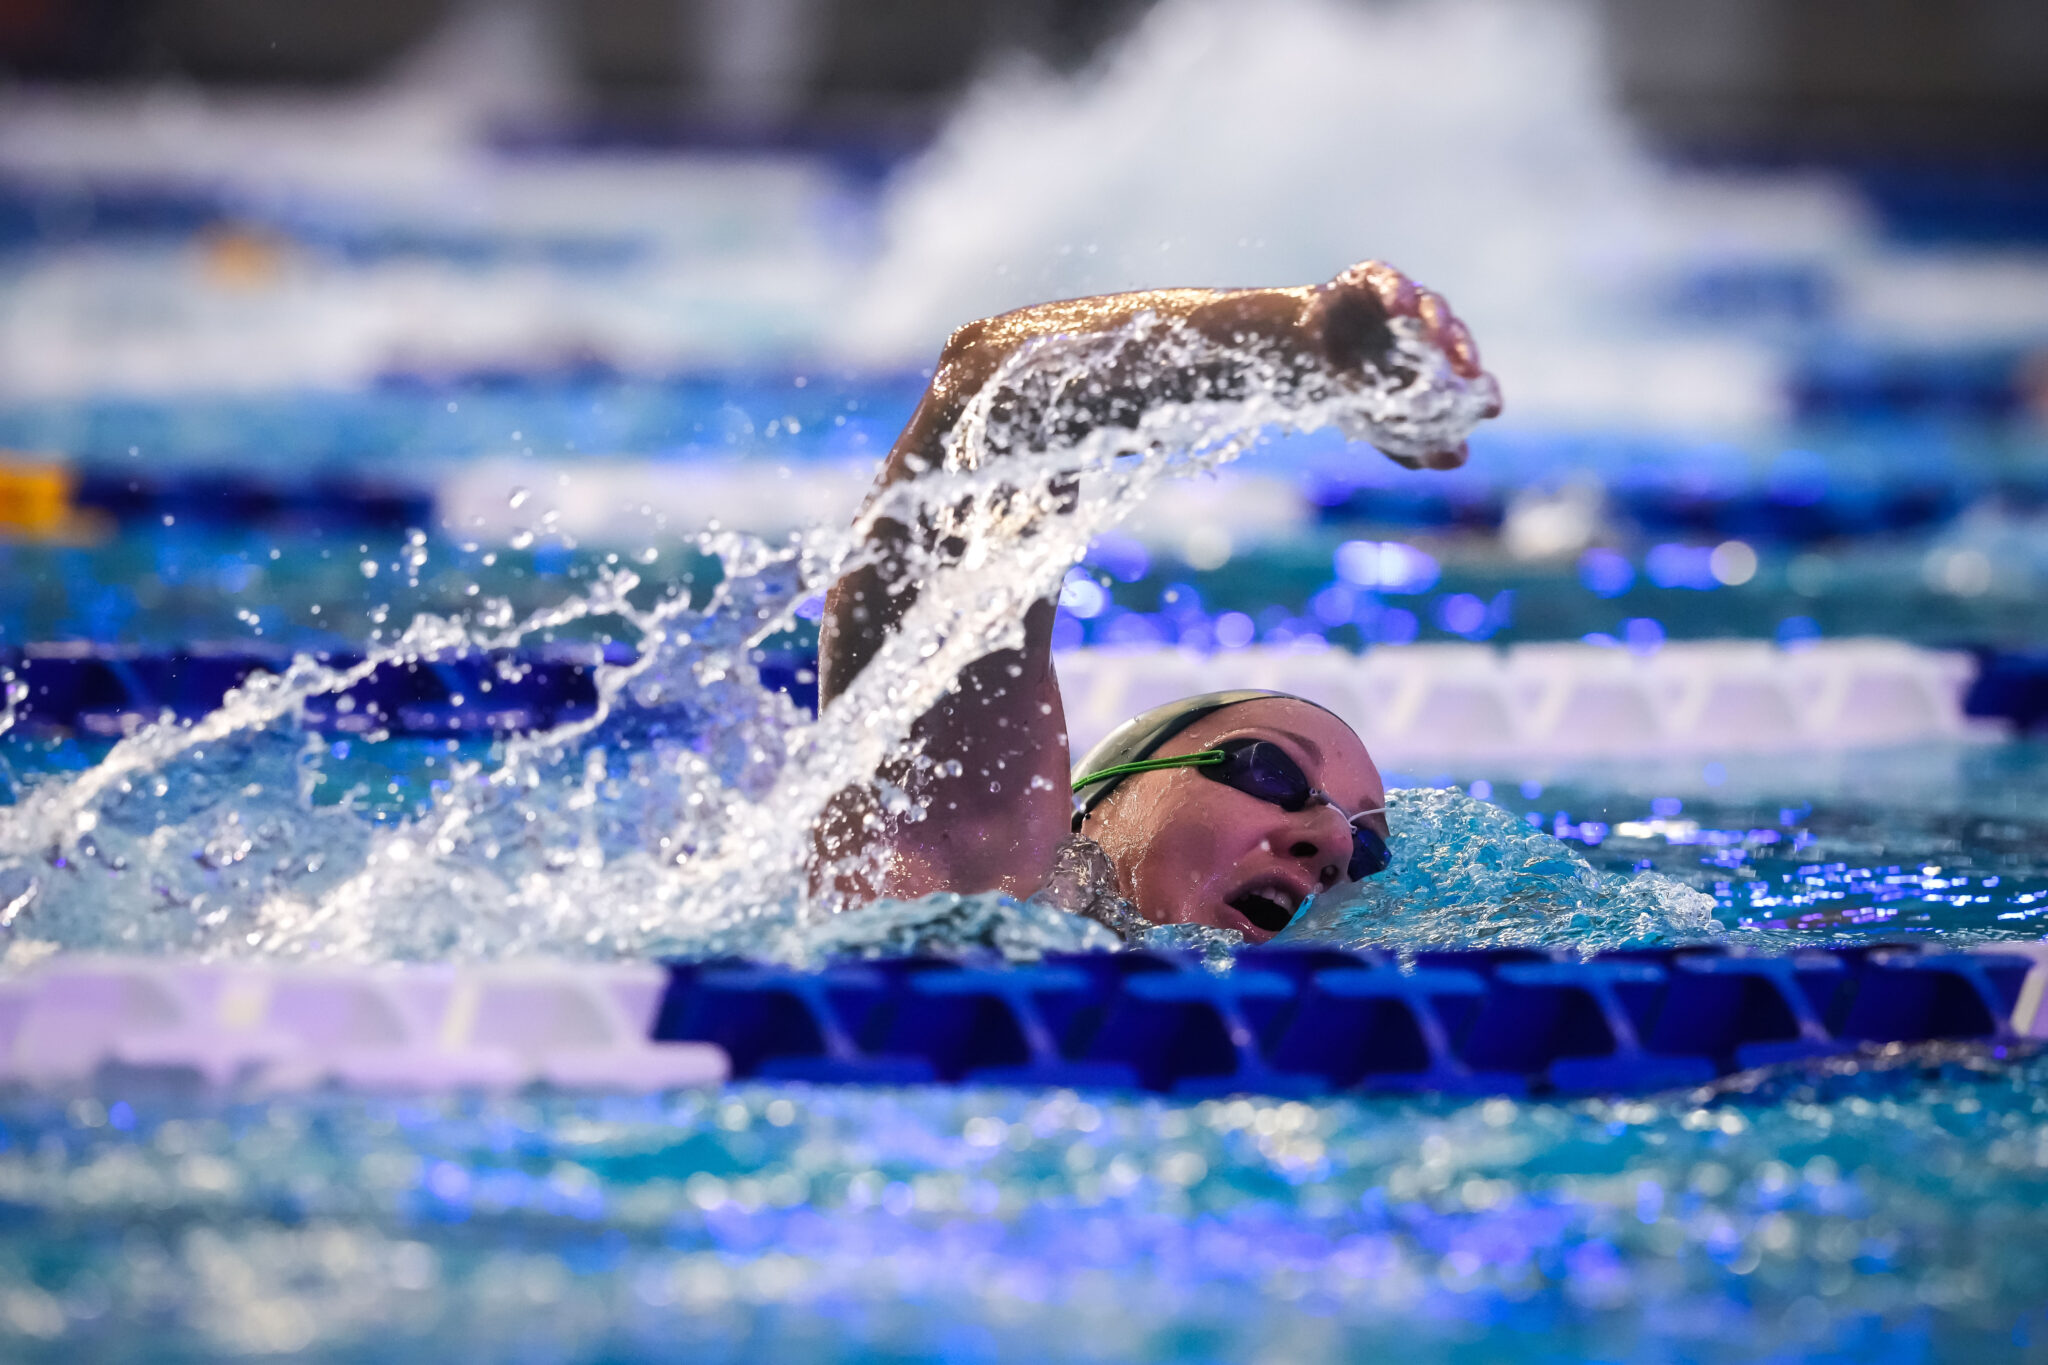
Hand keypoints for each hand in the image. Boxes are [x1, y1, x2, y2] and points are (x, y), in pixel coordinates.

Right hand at [1308, 260, 1500, 469]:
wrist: (1292, 356)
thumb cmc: (1344, 389)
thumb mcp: (1378, 424)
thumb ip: (1415, 443)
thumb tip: (1458, 459)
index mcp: (1433, 361)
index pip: (1465, 371)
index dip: (1480, 388)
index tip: (1491, 408)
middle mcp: (1423, 328)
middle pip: (1453, 335)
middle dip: (1462, 352)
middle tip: (1467, 371)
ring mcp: (1399, 303)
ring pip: (1429, 305)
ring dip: (1436, 320)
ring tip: (1435, 336)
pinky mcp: (1370, 281)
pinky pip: (1388, 280)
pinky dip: (1397, 290)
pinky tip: (1399, 307)